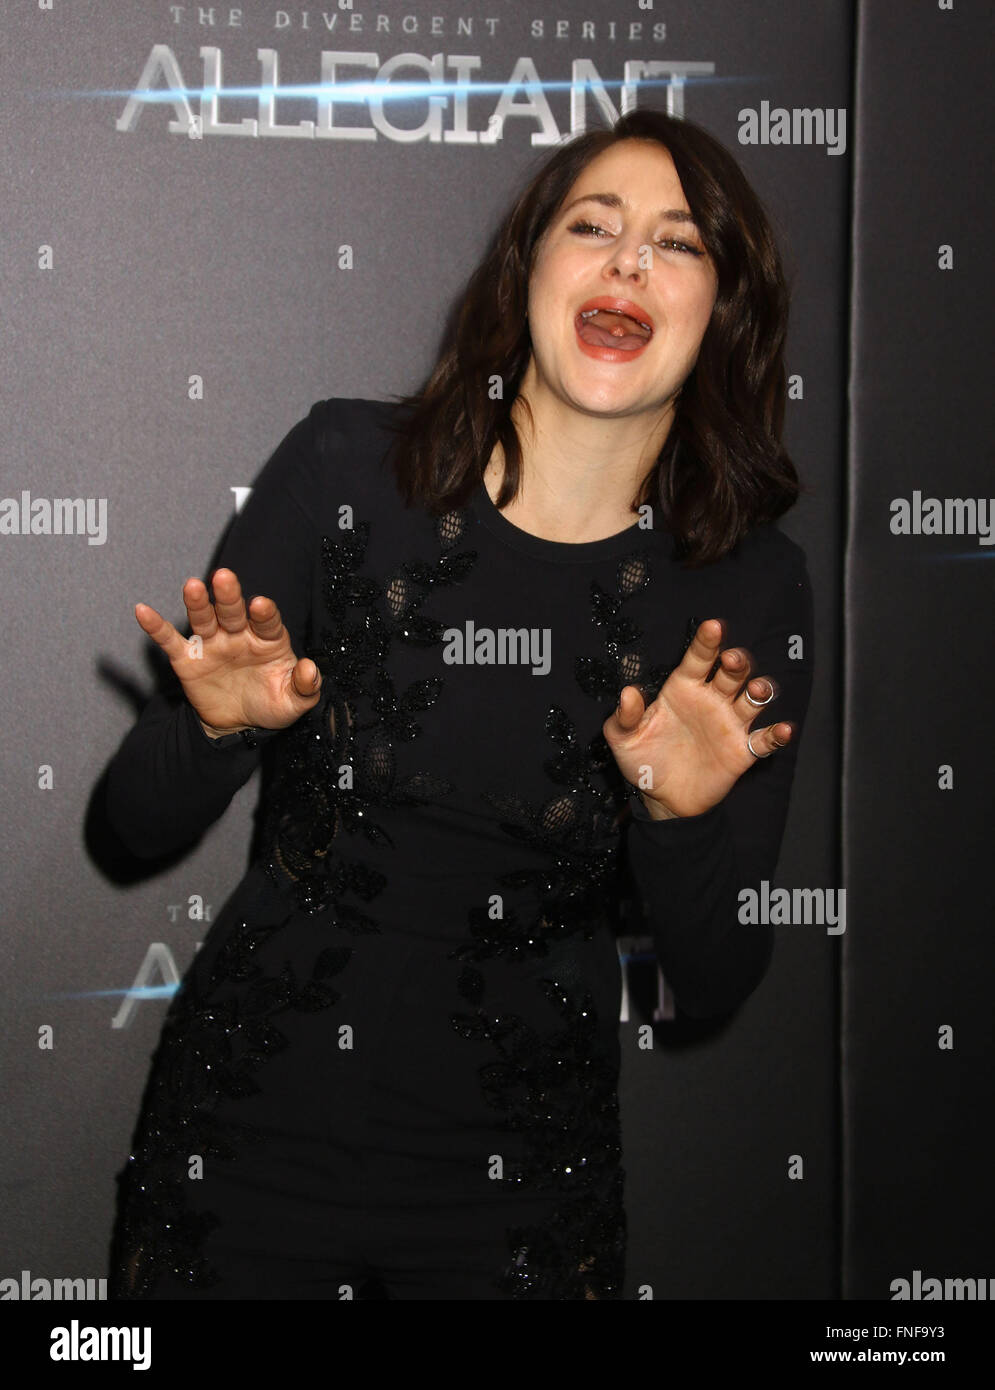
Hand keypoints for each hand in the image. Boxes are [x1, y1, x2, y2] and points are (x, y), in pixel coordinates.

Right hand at [134, 568, 321, 737]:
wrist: (240, 724)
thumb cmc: (270, 705)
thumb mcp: (293, 702)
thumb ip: (305, 687)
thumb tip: (310, 669)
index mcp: (268, 641)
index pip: (267, 622)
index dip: (264, 613)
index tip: (260, 604)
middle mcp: (239, 635)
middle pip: (233, 611)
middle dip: (229, 596)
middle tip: (224, 577)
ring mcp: (213, 644)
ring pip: (204, 618)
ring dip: (198, 603)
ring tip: (192, 586)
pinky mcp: (188, 659)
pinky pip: (170, 640)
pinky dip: (156, 626)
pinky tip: (143, 611)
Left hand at [602, 619, 793, 819]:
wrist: (663, 799)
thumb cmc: (644, 759)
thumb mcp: (624, 738)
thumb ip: (625, 716)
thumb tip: (628, 693)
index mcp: (684, 689)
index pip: (698, 659)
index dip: (707, 642)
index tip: (714, 626)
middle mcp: (711, 700)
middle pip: (732, 672)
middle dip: (737, 662)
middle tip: (732, 660)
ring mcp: (730, 724)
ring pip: (753, 699)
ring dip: (760, 690)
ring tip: (756, 689)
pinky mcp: (742, 751)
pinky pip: (765, 739)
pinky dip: (778, 734)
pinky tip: (784, 729)